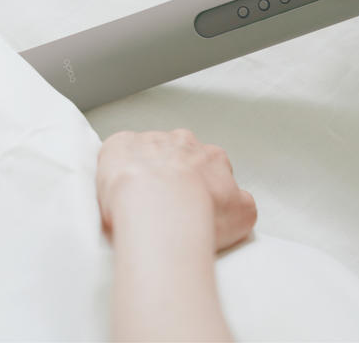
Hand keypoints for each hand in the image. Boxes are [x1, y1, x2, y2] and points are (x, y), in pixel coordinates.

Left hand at [96, 130, 256, 251]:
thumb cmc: (198, 214)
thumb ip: (242, 203)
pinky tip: (117, 189)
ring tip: (138, 203)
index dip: (199, 189)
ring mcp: (150, 141)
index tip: (192, 207)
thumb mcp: (243, 216)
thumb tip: (239, 202)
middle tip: (165, 205)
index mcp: (213, 157)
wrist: (162, 209)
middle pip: (177, 155)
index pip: (209, 167)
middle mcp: (183, 143)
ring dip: (143, 171)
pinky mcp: (119, 145)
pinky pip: (117, 151)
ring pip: (146, 153)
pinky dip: (115, 167)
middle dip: (172, 175)